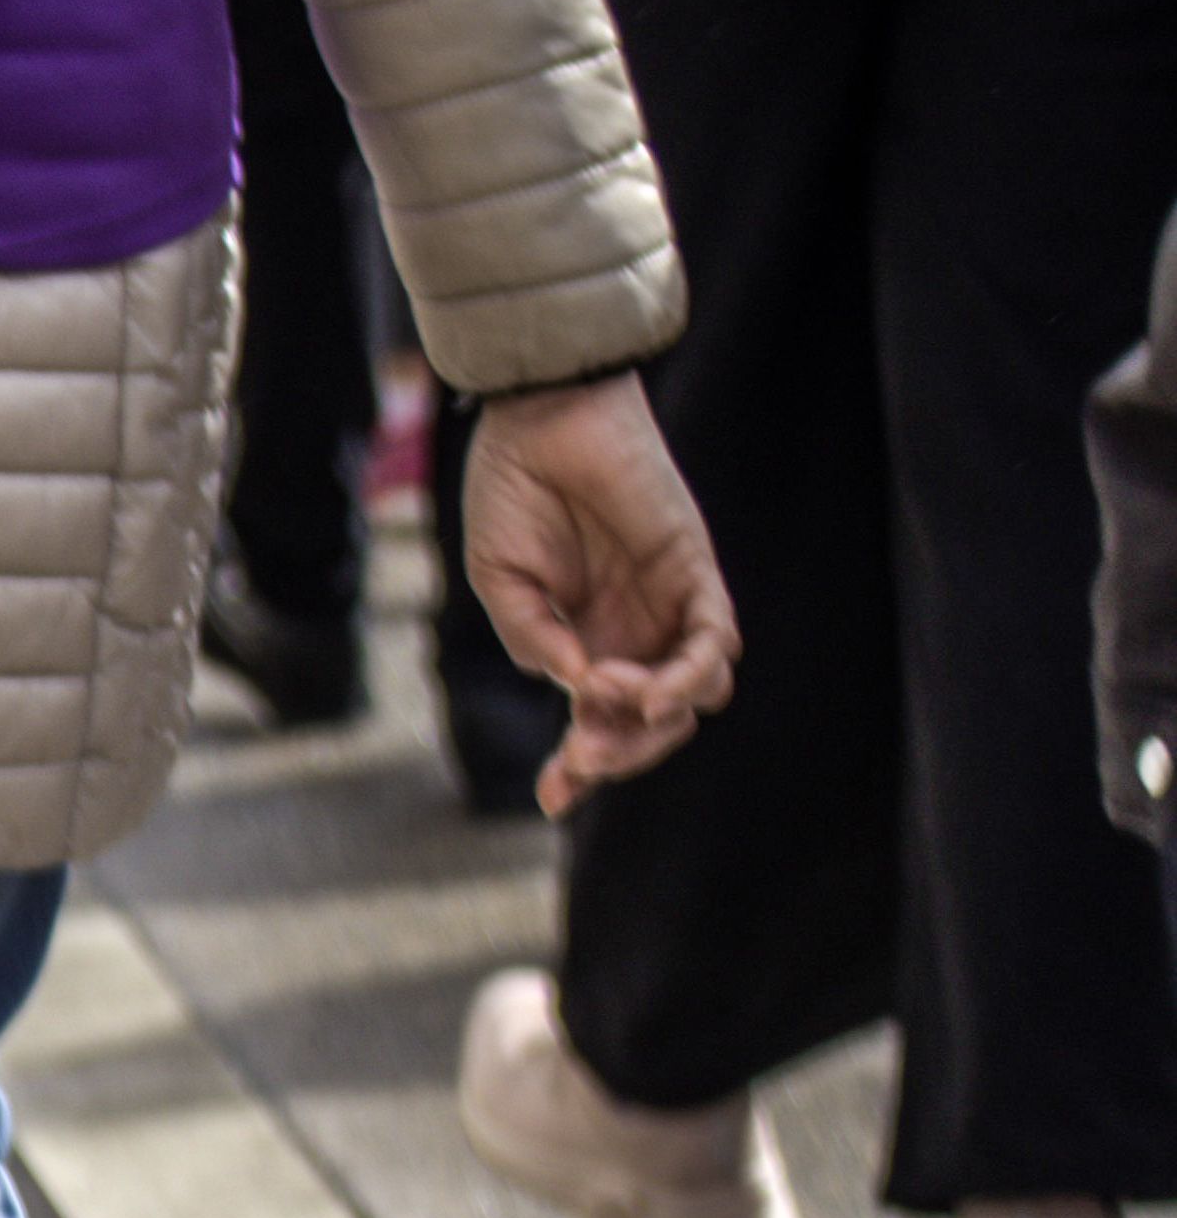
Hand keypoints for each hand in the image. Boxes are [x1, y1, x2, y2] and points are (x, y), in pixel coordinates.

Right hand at [459, 370, 738, 813]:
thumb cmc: (511, 491)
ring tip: (610, 688)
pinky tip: (653, 686)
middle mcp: (632, 636)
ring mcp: (667, 611)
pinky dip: (692, 678)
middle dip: (619, 752)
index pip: (596, 723)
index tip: (553, 799)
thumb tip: (585, 691)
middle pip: (651, 727)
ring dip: (654, 718)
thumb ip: (535, 641)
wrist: (543, 418)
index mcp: (581, 642)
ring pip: (694, 701)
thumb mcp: (500, 581)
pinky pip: (716, 648)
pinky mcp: (696, 579)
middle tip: (583, 752)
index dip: (579, 767)